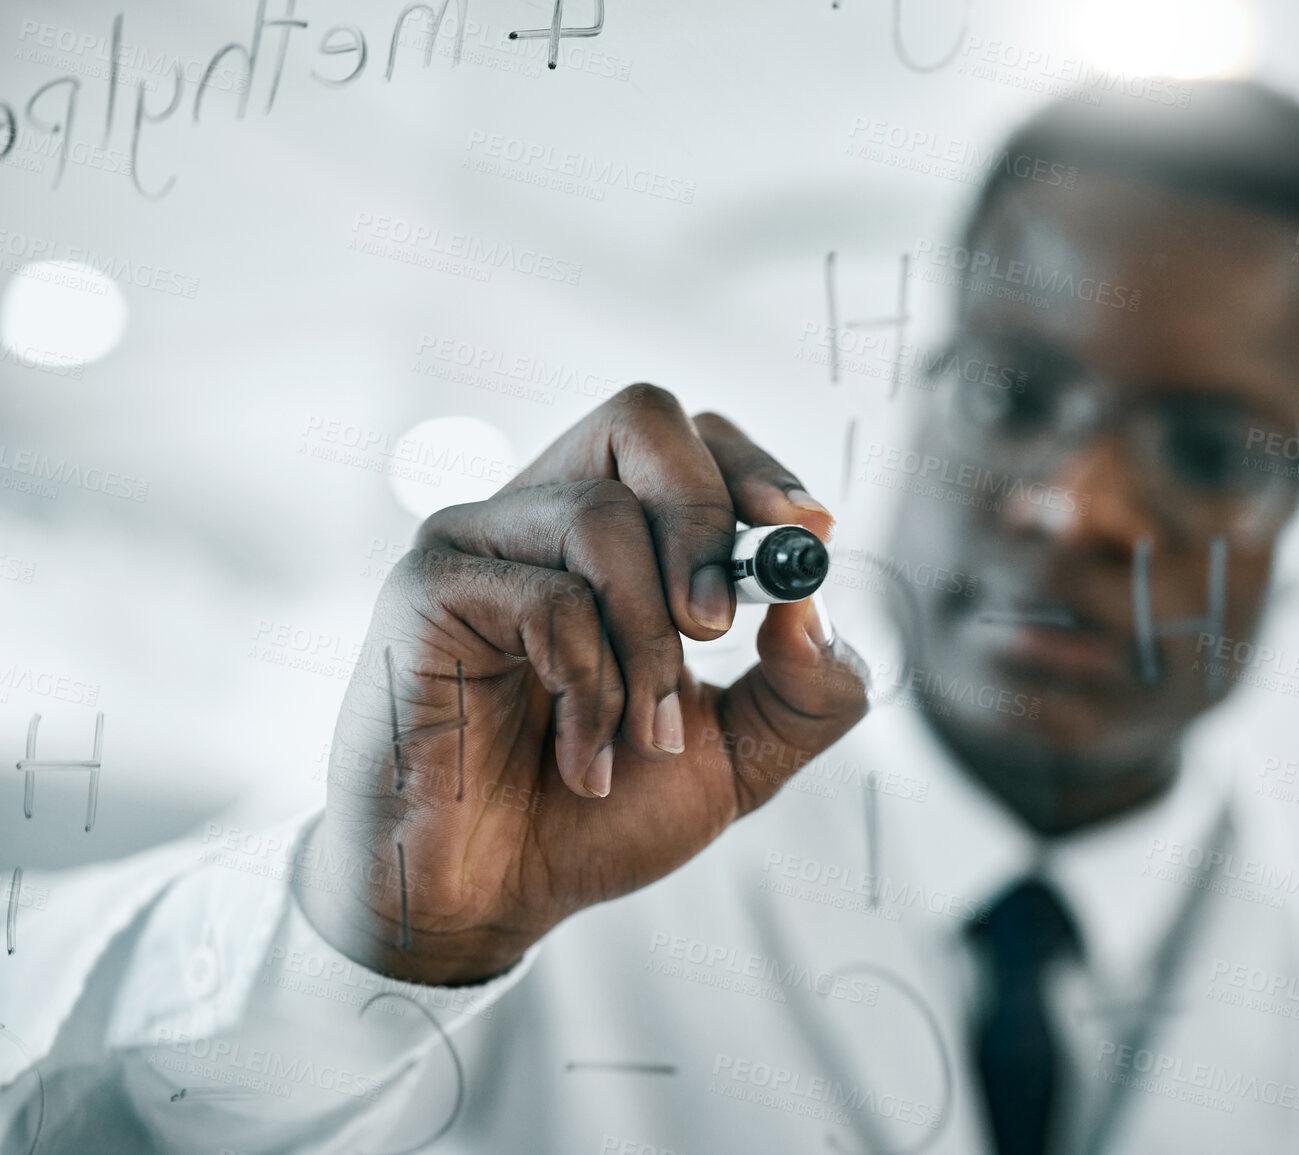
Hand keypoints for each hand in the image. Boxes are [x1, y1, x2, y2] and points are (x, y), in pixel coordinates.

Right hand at [293, 386, 868, 984]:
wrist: (490, 901)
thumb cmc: (598, 816)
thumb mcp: (741, 756)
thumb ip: (805, 689)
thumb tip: (814, 603)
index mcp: (615, 536)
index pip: (693, 438)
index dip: (758, 470)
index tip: (808, 534)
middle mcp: (544, 515)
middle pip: (643, 417)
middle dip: (707, 518)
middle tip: (720, 628)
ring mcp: (479, 541)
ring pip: (602, 515)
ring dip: (651, 644)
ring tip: (643, 737)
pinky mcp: (430, 585)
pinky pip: (546, 592)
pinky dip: (589, 685)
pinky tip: (581, 758)